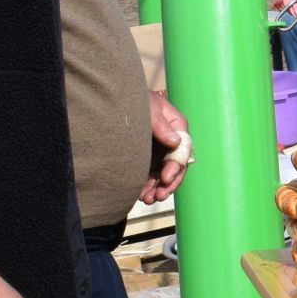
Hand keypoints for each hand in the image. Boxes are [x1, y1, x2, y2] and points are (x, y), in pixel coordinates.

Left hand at [141, 90, 190, 204]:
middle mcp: (171, 141)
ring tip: (146, 199)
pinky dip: (147, 186)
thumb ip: (161, 124)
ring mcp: (159, 150)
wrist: (114, 98)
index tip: (166, 178)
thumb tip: (175, 142)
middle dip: (168, 183)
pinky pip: (150, 175)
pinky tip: (140, 195)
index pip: (182, 151)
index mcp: (177, 126)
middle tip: (158, 196)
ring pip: (163, 174)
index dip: (176, 167)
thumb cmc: (133, 98)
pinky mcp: (146, 157)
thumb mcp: (148, 108)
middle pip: (175, 166)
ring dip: (157, 188)